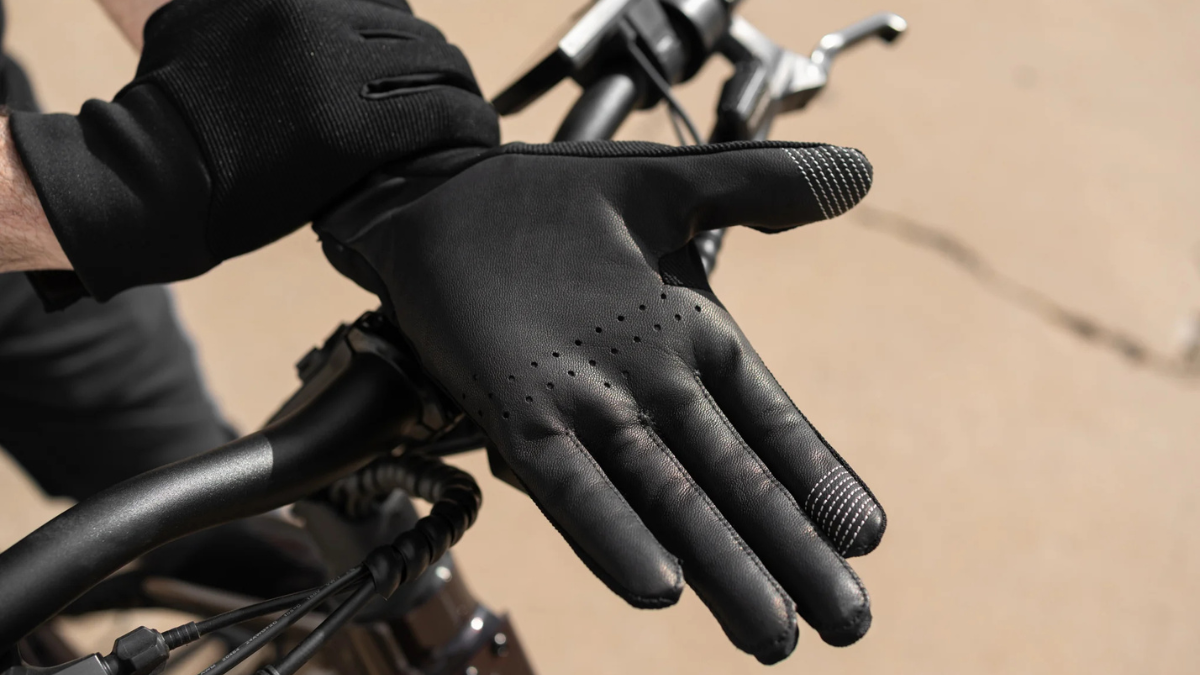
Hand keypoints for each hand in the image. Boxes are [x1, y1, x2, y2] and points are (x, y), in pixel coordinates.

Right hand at [9, 0, 495, 301]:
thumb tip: (294, 14)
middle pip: (414, 35)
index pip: (382, 6)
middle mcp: (309, 17)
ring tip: (474, 119)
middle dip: (444, 68)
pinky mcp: (350, 126)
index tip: (422, 66)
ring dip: (464, 94)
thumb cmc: (171, 120)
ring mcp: (330, 68)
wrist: (149, 180)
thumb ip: (254, 14)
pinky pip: (438, 113)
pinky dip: (469, 122)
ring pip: (435, 68)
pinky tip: (478, 136)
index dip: (410, 40)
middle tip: (460, 98)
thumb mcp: (199, 30)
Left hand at [317, 140, 886, 663]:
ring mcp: (586, 410)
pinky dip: (611, 535)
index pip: (770, 422)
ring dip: (720, 571)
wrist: (441, 197)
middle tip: (848, 627)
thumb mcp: (664, 187)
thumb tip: (859, 171)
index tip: (868, 535)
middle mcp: (648, 391)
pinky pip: (572, 485)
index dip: (817, 477)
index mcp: (690, 341)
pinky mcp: (519, 416)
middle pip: (733, 482)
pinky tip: (657, 588)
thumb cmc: (551, 203)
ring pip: (666, 501)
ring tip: (772, 638)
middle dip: (790, 555)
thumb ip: (756, 186)